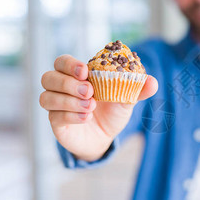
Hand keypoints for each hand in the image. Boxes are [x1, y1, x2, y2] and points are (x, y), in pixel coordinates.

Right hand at [40, 55, 157, 161]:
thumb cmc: (112, 111)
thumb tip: (153, 82)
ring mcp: (56, 106)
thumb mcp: (127, 98)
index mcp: (77, 76)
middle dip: (68, 82)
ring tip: (91, 106)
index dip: (70, 64)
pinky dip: (71, 115)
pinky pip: (54, 116)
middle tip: (89, 90)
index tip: (85, 71)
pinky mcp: (56, 123)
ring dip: (69, 100)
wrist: (106, 137)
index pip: (62, 62)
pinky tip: (86, 118)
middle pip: (48, 77)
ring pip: (46, 97)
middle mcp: (62, 88)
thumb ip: (138, 88)